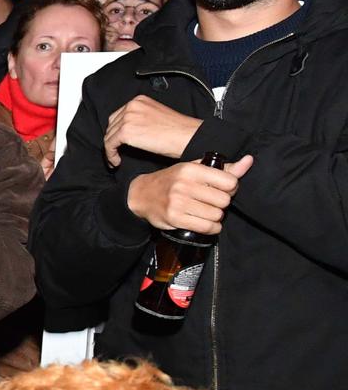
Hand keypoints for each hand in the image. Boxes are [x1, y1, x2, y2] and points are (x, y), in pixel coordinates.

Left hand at [104, 96, 202, 167]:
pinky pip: (110, 145)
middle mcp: (131, 106)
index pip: (119, 116)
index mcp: (139, 101)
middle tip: (115, 151)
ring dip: (111, 149)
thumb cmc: (178, 130)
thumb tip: (130, 131)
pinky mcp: (126, 132)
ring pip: (109, 136)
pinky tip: (116, 162)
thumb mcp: (156, 117)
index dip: (116, 130)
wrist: (188, 136)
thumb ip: (140, 119)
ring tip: (115, 159)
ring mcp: (128, 118)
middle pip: (112, 125)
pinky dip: (110, 155)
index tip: (117, 142)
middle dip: (112, 139)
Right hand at [126, 154, 252, 233]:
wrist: (140, 195)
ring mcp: (178, 203)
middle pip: (224, 200)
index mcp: (191, 169)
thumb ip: (223, 168)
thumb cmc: (172, 180)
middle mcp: (184, 185)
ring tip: (206, 212)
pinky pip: (206, 227)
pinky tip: (206, 223)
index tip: (222, 190)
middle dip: (222, 204)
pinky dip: (211, 228)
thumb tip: (249, 161)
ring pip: (216, 215)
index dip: (230, 188)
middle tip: (212, 202)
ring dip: (215, 217)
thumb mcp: (194, 169)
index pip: (229, 182)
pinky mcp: (175, 218)